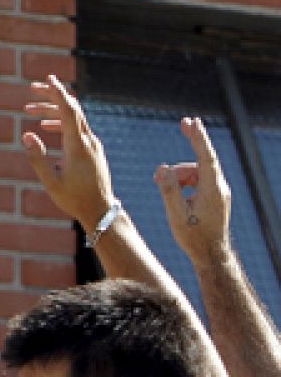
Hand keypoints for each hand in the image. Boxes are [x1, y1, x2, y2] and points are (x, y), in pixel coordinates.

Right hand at [23, 75, 115, 228]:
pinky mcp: (92, 149)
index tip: (49, 79)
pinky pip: (76, 128)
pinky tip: (46, 127)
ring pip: (73, 118)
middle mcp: (88, 140)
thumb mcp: (51, 182)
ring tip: (30, 110)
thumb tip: (27, 135)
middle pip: (72, 108)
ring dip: (53, 111)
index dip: (58, 93)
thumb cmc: (74, 199)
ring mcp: (92, 144)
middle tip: (32, 88)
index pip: (69, 111)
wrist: (99, 209)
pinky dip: (61, 123)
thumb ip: (38, 159)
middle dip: (52, 96)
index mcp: (77, 146)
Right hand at [155, 116, 232, 270]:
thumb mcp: (177, 215)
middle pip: (197, 165)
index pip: (206, 156)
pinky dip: (184, 185)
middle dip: (178, 168)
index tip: (190, 122)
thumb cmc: (194, 237)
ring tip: (163, 193)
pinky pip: (198, 183)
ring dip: (178, 180)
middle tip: (157, 178)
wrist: (210, 254)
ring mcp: (218, 192)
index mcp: (212, 188)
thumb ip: (169, 190)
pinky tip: (175, 198)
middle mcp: (219, 186)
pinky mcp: (214, 197)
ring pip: (196, 174)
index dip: (197, 137)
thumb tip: (162, 168)